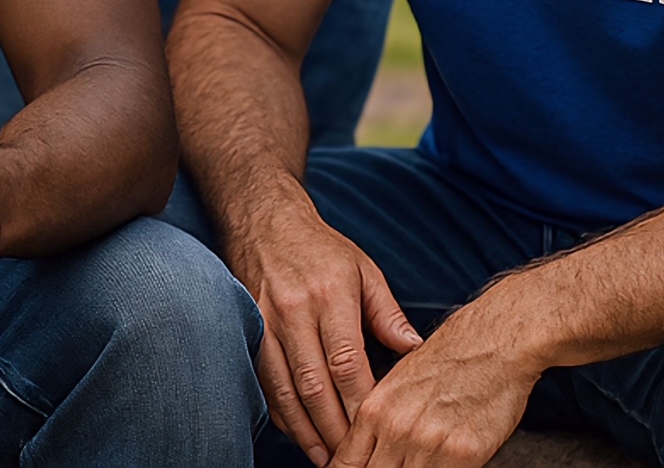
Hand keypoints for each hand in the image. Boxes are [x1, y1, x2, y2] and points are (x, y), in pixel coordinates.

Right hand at [236, 202, 421, 463]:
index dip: (361, 405)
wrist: (263, 219)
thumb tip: (416, 352)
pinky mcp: (248, 326)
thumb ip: (388, 313)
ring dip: (305, 430)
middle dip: (335, 430)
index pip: (347, 363)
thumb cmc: (319, 247)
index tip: (378, 433)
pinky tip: (297, 431)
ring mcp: (265, 319)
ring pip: (284, 388)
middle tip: (353, 460)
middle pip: (314, 384)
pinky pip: (263, 379)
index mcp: (329, 295)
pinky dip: (280, 411)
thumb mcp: (363, 270)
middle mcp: (294, 310)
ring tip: (326, 459)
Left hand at [332, 302, 538, 466]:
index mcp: (374, 409)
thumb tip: (371, 453)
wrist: (491, 343)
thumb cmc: (448, 361)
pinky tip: (443, 467)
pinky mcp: (463, 454)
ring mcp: (427, 443)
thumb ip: (380, 423)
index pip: (346, 463)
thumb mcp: (398, 386)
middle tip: (389, 466)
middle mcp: (395, 429)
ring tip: (419, 464)